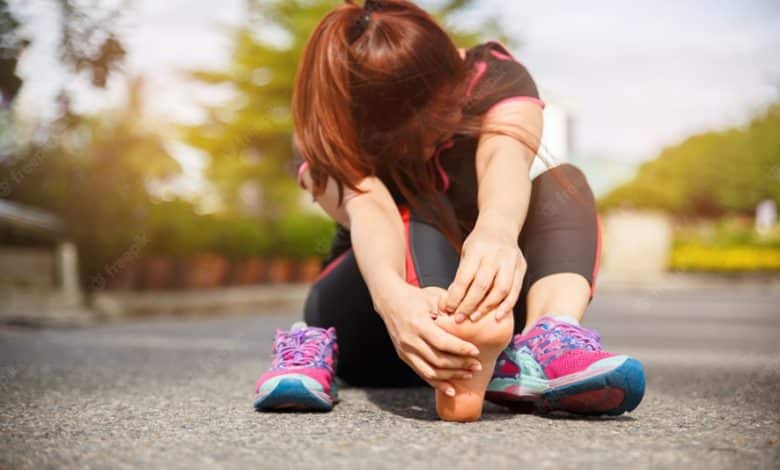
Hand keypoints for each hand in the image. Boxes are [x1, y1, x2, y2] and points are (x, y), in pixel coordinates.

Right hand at [375, 282, 481, 396]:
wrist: (389, 300)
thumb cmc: (415, 296)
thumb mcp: (433, 296)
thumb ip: (450, 309)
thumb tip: (469, 322)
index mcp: (418, 324)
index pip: (442, 342)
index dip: (460, 349)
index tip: (476, 351)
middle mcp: (410, 340)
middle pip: (438, 360)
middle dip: (460, 365)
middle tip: (477, 365)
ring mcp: (405, 350)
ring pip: (430, 371)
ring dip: (451, 376)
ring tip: (468, 374)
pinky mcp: (404, 356)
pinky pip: (422, 373)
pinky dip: (437, 383)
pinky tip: (451, 389)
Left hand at [439, 219, 525, 322]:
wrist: (501, 227)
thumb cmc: (479, 243)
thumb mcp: (466, 253)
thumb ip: (461, 275)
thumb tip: (451, 302)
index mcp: (477, 249)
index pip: (465, 277)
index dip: (456, 296)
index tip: (448, 309)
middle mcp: (496, 255)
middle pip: (482, 285)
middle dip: (469, 305)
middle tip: (459, 317)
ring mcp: (511, 261)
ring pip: (501, 289)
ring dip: (487, 307)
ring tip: (474, 317)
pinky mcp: (521, 267)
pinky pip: (515, 291)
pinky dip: (506, 306)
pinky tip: (497, 316)